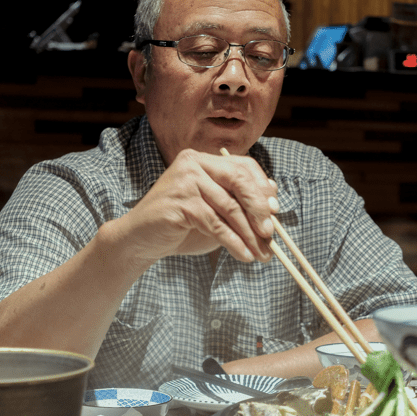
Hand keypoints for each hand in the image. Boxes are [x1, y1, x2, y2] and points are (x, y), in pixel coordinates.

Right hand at [119, 149, 277, 262]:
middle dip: (259, 209)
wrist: (140, 240)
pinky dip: (234, 242)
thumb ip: (240, 205)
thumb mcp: (216, 213)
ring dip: (249, 234)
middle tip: (271, 233)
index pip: (244, 166)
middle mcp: (194, 163)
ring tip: (262, 253)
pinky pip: (216, 224)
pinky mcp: (179, 202)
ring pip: (229, 207)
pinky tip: (244, 256)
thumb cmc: (181, 226)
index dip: (262, 188)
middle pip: (239, 181)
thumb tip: (274, 201)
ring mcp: (185, 181)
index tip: (276, 212)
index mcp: (204, 160)